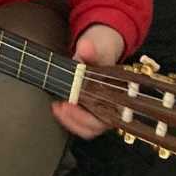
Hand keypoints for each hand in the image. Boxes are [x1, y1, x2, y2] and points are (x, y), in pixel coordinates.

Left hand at [51, 23, 124, 138]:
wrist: (99, 52)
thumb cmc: (101, 54)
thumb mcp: (96, 48)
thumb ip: (91, 48)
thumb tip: (86, 47)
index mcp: (119, 96)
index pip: (106, 117)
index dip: (87, 115)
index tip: (70, 102)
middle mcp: (112, 109)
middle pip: (94, 127)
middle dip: (74, 119)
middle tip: (59, 107)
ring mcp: (100, 112)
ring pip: (87, 128)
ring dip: (69, 120)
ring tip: (56, 107)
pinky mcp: (89, 111)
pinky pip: (80, 123)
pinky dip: (69, 118)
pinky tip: (57, 107)